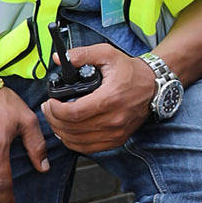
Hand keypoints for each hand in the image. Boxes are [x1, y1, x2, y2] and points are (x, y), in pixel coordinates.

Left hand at [41, 44, 158, 154]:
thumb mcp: (108, 54)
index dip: (56, 110)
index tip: (50, 102)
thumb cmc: (131, 71)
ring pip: (78, 141)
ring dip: (61, 132)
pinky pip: (88, 148)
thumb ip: (83, 54)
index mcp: (109, 98)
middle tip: (49, 109)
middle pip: (73, 129)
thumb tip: (60, 58)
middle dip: (54, 120)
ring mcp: (116, 132)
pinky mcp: (117, 139)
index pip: (74, 113)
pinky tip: (68, 131)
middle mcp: (113, 119)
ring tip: (56, 119)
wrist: (153, 86)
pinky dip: (74, 142)